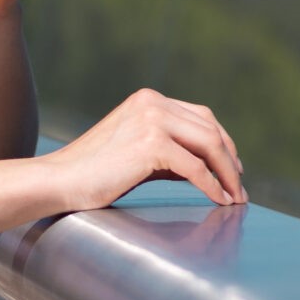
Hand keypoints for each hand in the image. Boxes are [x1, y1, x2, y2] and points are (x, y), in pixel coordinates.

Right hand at [44, 88, 247, 209]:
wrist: (60, 180)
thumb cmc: (94, 173)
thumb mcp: (138, 152)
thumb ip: (170, 151)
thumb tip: (208, 167)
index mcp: (148, 99)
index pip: (202, 116)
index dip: (224, 142)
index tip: (234, 168)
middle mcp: (152, 102)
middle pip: (211, 128)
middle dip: (231, 160)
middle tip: (239, 187)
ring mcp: (152, 120)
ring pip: (209, 144)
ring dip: (228, 173)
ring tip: (235, 197)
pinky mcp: (151, 144)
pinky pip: (195, 168)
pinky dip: (212, 186)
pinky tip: (218, 200)